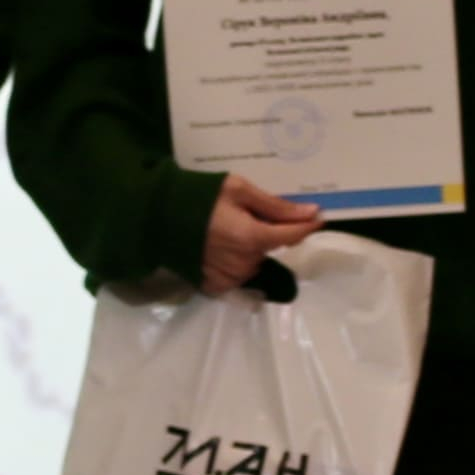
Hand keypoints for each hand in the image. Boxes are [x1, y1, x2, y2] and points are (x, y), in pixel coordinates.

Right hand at [202, 174, 327, 294]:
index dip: (308, 225)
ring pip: (255, 261)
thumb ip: (276, 206)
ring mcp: (230, 276)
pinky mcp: (216, 284)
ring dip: (251, 248)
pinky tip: (219, 247)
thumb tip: (312, 213)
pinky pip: (238, 274)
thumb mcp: (238, 190)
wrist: (157, 216)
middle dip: (266, 231)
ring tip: (228, 230)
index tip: (318, 216)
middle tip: (245, 214)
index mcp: (252, 237)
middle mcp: (245, 262)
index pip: (293, 235)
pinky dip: (235, 262)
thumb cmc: (199, 196)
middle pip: (271, 246)